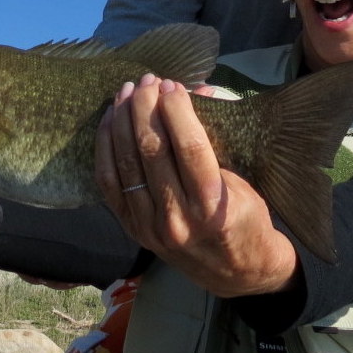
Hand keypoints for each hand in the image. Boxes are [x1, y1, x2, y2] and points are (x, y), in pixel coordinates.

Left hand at [94, 74, 299, 297]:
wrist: (237, 272)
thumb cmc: (247, 218)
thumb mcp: (244, 179)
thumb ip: (219, 138)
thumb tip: (200, 90)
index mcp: (212, 205)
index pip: (189, 147)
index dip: (177, 110)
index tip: (174, 84)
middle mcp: (177, 219)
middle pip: (152, 151)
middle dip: (146, 108)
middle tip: (148, 80)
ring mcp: (149, 227)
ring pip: (126, 163)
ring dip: (122, 121)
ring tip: (126, 91)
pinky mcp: (132, 229)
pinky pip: (109, 183)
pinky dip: (105, 148)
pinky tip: (109, 122)